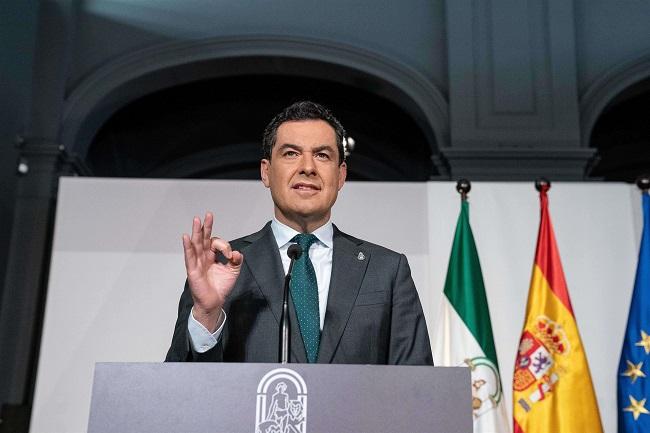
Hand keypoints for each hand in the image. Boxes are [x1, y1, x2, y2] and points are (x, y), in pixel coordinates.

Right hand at [182, 212, 242, 330]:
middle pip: (204, 238)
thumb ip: (236, 260)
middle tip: (208, 215)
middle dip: (206, 226)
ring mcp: (197, 262)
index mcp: (212, 256)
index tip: (230, 255)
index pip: (216, 243)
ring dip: (196, 232)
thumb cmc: (221, 286)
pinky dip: (187, 246)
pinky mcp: (192, 270)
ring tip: (196, 220)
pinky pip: (189, 256)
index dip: (224, 246)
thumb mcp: (233, 271)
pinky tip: (186, 237)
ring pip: (196, 244)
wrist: (215, 302)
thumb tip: (236, 252)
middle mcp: (203, 256)